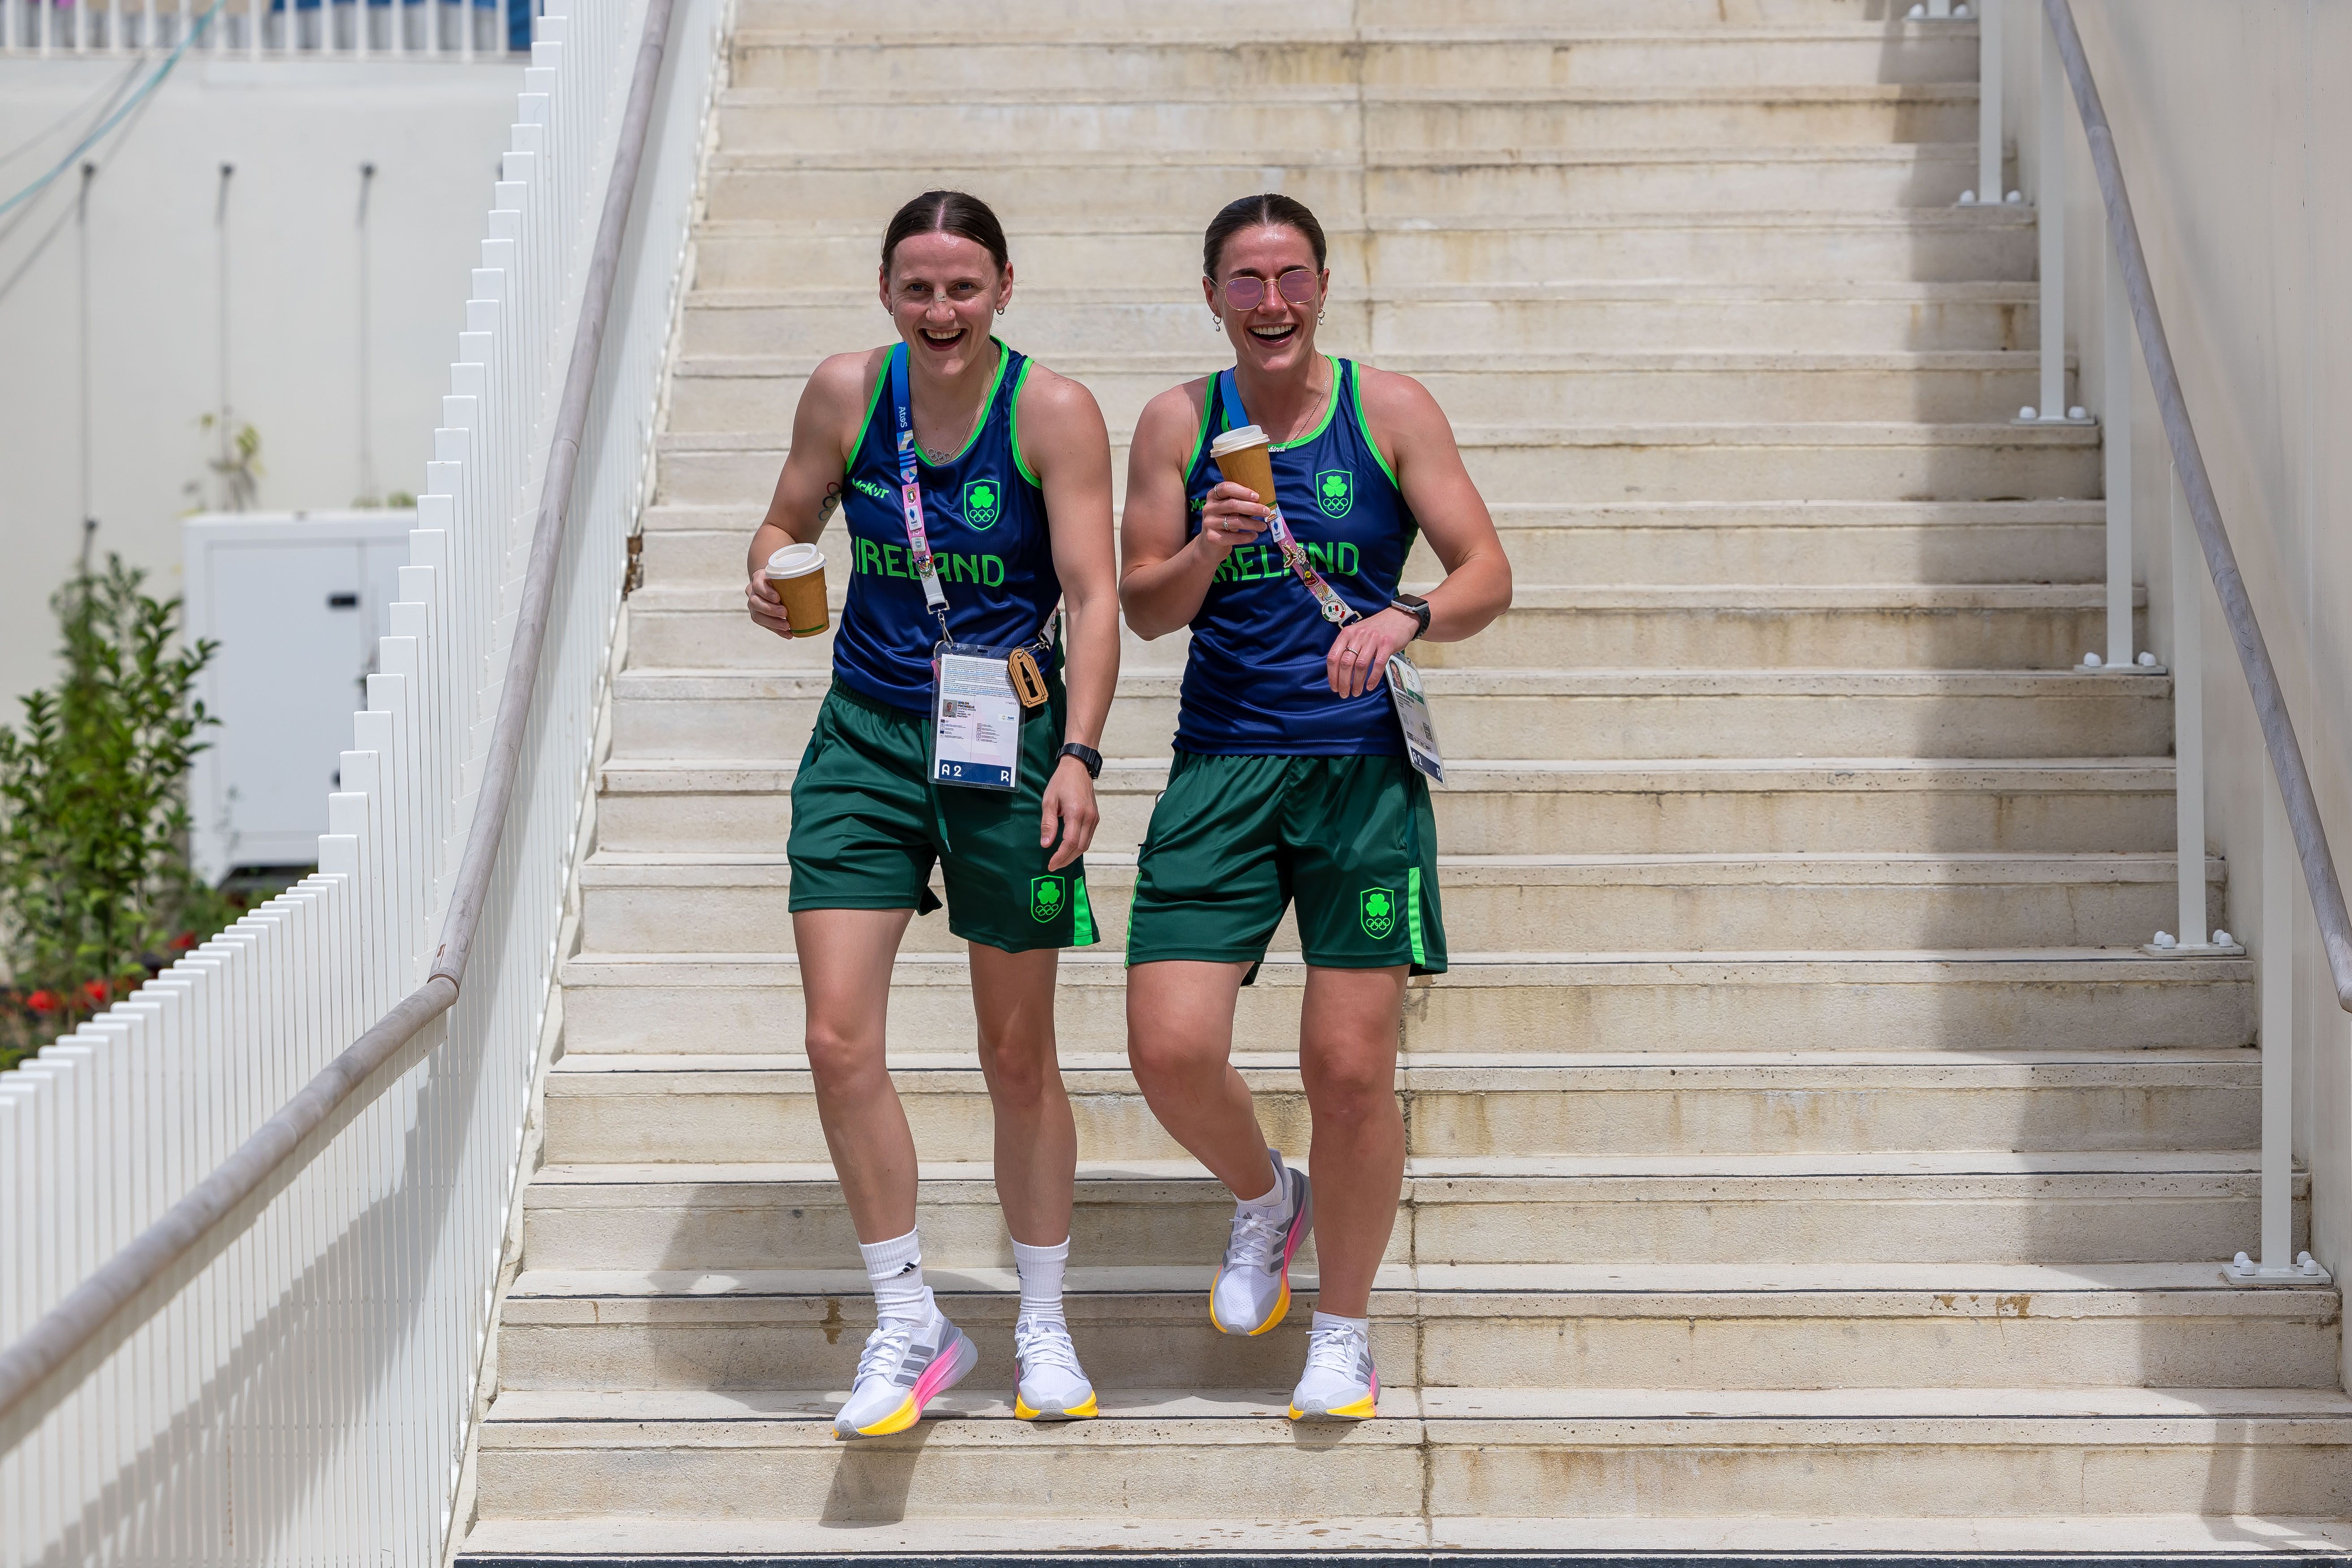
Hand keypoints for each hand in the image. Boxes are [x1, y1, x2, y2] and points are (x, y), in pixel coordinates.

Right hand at [745, 570, 797, 637]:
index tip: (778, 597)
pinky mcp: (758, 616)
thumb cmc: (782, 579)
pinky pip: (765, 626)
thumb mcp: (788, 575)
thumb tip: (823, 587)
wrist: (771, 584)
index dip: (766, 592)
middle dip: (770, 609)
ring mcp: (754, 605)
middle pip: (755, 602)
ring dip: (773, 622)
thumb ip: (802, 579)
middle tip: (785, 613)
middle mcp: (753, 592)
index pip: (758, 584)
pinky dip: (777, 631)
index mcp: (759, 578)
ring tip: (787, 626)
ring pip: (757, 616)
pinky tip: (788, 634)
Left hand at [1039, 754, 1099, 871]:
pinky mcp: (1095, 818)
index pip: (1071, 842)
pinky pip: (1088, 838)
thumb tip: (1046, 844)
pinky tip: (1069, 849)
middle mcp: (1089, 817)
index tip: (1051, 864)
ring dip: (1073, 855)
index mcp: (1076, 812)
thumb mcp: (1049, 801)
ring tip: (1060, 861)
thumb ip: (1048, 823)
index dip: (1060, 856)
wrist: (1078, 768)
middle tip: (1053, 866)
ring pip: (1086, 845)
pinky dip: (1079, 847)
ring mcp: (1094, 818)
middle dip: (1066, 859)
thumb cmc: (1061, 782)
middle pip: (1080, 847)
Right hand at [1194, 481, 1268, 564]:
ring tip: (1263, 526)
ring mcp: (1209, 523)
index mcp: (1213, 496)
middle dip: (1253, 508)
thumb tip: (1263, 502)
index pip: (1226, 488)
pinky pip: (1234, 537)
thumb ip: (1240, 502)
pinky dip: (1247, 536)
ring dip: (1253, 524)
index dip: (1243, 491)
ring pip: (1236, 521)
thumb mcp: (1228, 509)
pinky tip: (1254, 536)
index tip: (1257, 497)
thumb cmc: (1225, 521)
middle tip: (1266, 511)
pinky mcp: (1212, 538)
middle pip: (1233, 504)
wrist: (1210, 544)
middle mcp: (1208, 508)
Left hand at [1326, 607, 1419, 698]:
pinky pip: (1378, 665)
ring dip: (1357, 682)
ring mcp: (1373, 639)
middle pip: (1345, 663)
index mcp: (1347, 633)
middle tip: (1344, 693)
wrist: (1399, 617)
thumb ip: (1348, 646)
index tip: (1334, 686)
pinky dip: (1373, 678)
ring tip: (1356, 692)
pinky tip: (1370, 686)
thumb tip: (1339, 670)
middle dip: (1343, 682)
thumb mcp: (1358, 633)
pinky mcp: (1387, 644)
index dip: (1332, 675)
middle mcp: (1358, 635)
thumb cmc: (1377, 628)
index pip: (1333, 656)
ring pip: (1360, 665)